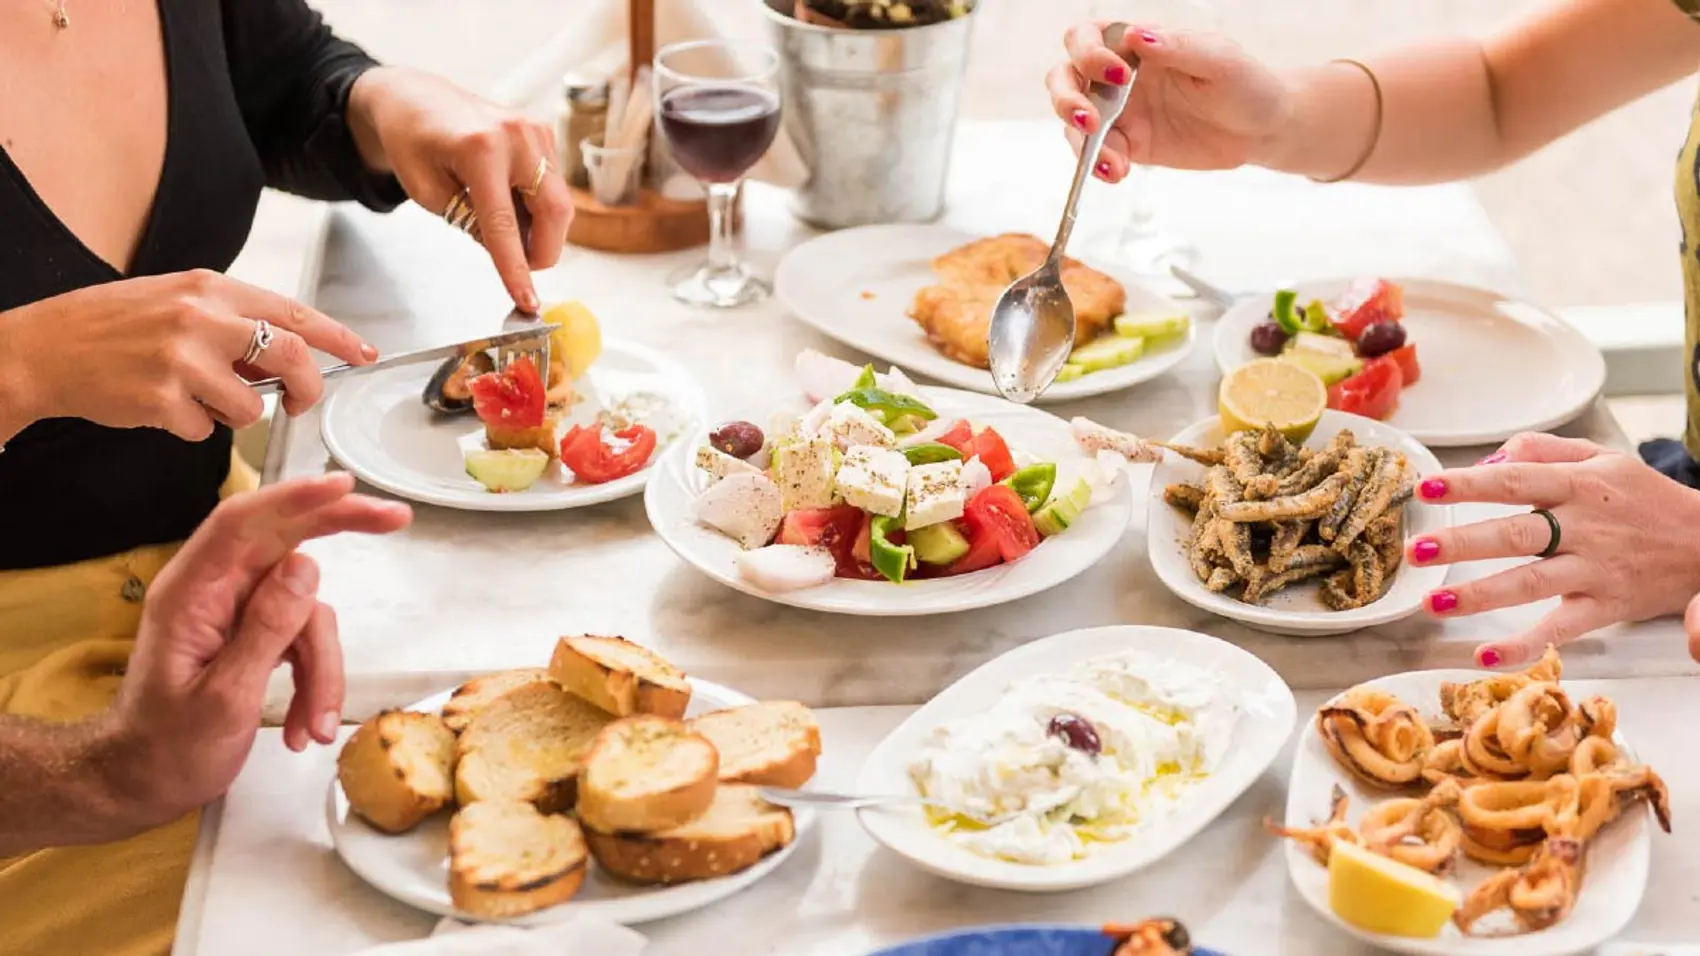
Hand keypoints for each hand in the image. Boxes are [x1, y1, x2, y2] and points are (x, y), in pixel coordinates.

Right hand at [0, 270, 377, 438]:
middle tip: (302, 403)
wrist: (43, 350)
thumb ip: (231, 322)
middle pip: (290, 357)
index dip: (338, 337)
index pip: (294, 312)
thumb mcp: (177, 302)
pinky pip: (207, 430)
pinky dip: (194, 428)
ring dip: (236, 414)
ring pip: (252, 405)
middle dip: (308, 387)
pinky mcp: (162, 400)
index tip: (365, 354)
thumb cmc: (112, 327)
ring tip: (198, 398)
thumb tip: (286, 355)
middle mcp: (201, 318)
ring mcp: (181, 359)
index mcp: (210, 289)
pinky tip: (163, 409)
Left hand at [106, 474, 410, 829]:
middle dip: (341, 529)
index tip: (344, 487)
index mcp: (191, 594)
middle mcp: (215, 591)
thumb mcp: (223, 697)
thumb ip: (265, 629)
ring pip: (307, 610)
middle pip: (284, 539)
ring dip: (323, 668)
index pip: (241, 524)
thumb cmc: (167, 749)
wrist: (142, 785)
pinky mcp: (255, 634)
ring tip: (316, 724)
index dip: (294, 498)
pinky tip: (306, 725)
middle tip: (396, 518)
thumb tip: (307, 565)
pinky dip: (316, 680)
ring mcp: (237, 611)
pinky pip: (304, 638)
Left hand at [347, 67, 573, 312]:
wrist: (414, 97)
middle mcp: (517, 136)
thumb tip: (510, 249)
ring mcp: (536, 131)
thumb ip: (469, 222)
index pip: (505, 225)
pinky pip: (552, 185)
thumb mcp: (427, 192)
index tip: (528, 302)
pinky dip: (536, 206)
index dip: (516, 269)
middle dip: (543, 251)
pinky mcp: (543, 132)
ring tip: (504, 228)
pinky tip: (509, 203)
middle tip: (521, 269)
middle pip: (554, 212)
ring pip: (559, 202)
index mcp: (480, 149)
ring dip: (539, 228)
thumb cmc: (412, 143)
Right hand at [1046, 21, 1289, 181]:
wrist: (1263, 129)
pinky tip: (1118, 172)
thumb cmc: (1246, 83)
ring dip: (1080, 140)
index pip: (1087, 37)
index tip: (1117, 75)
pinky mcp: (1127, 146)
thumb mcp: (1219, 60)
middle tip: (1090, 118)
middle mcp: (1118, 76)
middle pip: (1065, 77)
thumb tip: (1135, 36)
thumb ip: (1177, 47)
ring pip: (1074, 121)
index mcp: (1136, 44)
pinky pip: (1096, 154)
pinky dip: (1099, 165)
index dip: (1088, 53)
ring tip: (1111, 160)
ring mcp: (1120, 112)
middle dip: (1065, 97)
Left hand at [1404, 433, 1699, 667]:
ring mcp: (1593, 569)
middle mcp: (1583, 526)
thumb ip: (1541, 450)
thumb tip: (1487, 460)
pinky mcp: (1604, 606)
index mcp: (1578, 484)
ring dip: (1479, 595)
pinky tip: (1486, 654)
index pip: (1514, 481)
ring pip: (1530, 583)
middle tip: (1417, 550)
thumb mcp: (1601, 457)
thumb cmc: (1644, 498)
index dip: (1468, 484)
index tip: (1425, 488)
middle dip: (1462, 543)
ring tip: (1434, 602)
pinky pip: (1561, 628)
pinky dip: (1525, 644)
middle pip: (1515, 533)